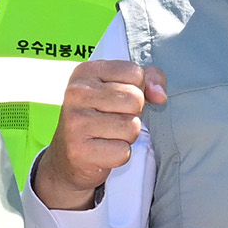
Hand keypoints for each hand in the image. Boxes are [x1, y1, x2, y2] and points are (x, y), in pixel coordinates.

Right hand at [34, 58, 165, 207]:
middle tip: (114, 120)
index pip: (135, 73)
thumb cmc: (100, 117)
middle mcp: (77, 93)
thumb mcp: (120, 88)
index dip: (137, 90)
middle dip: (132, 114)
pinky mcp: (79, 150)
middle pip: (135, 99)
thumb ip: (148, 79)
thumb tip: (160, 96)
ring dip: (127, 136)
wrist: (67, 156)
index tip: (118, 99)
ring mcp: (75, 121)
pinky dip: (119, 155)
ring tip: (108, 135)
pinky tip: (103, 151)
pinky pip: (123, 152)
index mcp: (87, 71)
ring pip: (132, 127)